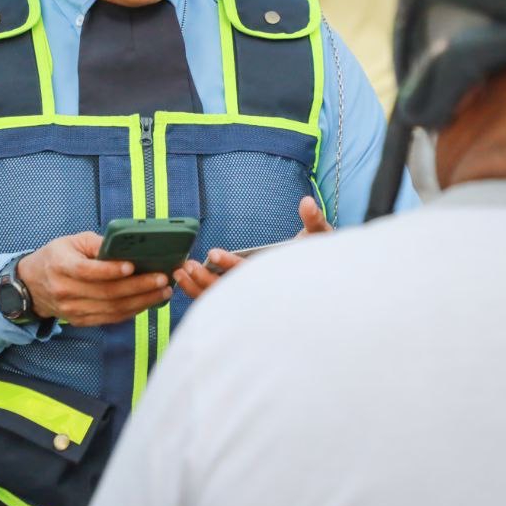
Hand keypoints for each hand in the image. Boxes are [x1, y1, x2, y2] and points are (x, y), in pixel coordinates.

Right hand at [17, 232, 172, 326]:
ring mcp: (72, 309)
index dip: (110, 270)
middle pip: (105, 292)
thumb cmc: (57, 257)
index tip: (132, 266)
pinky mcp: (80, 320)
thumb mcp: (72, 241)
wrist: (32, 285)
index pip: (86, 270)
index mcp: (60, 266)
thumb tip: (127, 246)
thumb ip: (97, 244)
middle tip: (161, 278)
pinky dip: (132, 311)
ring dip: (141, 301)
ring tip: (163, 291)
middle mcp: (64, 290)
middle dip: (137, 286)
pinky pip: (110, 318)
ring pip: (111, 309)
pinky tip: (148, 302)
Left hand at [174, 197, 331, 299]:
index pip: (251, 275)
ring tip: (180, 273)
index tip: (214, 254)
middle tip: (187, 266)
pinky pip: (220, 302)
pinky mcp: (245, 299)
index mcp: (279, 278)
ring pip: (222, 302)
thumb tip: (307, 203)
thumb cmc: (322, 257)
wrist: (325, 281)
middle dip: (206, 281)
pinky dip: (202, 293)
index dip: (231, 264)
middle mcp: (264, 292)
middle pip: (230, 294)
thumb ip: (314, 220)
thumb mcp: (321, 236)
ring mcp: (254, 299)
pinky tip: (186, 282)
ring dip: (199, 289)